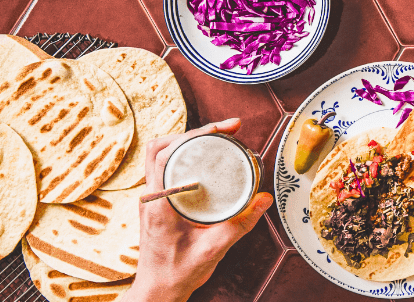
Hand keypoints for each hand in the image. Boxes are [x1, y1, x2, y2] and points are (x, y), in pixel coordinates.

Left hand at [122, 119, 272, 301]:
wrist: (158, 290)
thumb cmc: (177, 273)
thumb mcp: (214, 249)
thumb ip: (240, 224)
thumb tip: (264, 199)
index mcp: (157, 204)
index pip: (167, 155)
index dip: (195, 135)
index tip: (224, 129)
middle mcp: (150, 196)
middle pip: (162, 146)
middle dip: (195, 131)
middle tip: (229, 128)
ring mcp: (151, 198)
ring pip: (160, 154)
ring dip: (187, 140)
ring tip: (218, 136)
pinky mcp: (156, 201)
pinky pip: (165, 167)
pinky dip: (185, 154)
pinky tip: (206, 158)